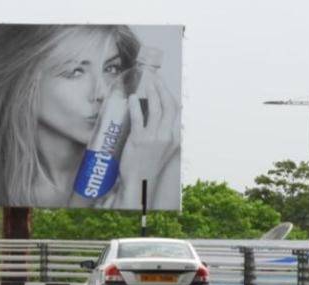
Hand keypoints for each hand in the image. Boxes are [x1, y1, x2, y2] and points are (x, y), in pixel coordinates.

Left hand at [116, 72, 179, 205]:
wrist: (138, 182)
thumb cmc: (146, 166)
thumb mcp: (161, 151)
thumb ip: (162, 135)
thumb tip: (156, 118)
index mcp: (173, 138)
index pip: (174, 111)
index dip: (169, 95)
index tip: (162, 86)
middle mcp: (166, 136)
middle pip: (168, 106)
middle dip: (162, 89)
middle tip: (154, 78)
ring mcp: (153, 138)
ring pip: (156, 109)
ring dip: (152, 92)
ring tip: (146, 82)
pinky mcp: (139, 140)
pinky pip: (139, 118)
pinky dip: (136, 106)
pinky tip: (134, 98)